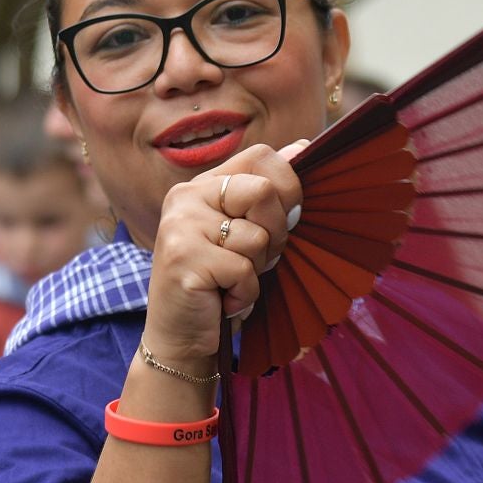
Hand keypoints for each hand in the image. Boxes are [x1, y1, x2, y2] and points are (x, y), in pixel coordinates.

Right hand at [142, 140, 306, 361]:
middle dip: (276, 233)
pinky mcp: (184, 260)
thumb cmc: (219, 283)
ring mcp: (181, 227)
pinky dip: (244, 293)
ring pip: (257, 237)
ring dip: (257, 270)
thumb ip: (267, 191)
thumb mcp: (244, 231)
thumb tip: (302, 146)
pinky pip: (244, 270)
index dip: (288, 186)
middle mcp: (186, 198)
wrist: (180, 336)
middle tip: (254, 258)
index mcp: (203, 185)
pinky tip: (222, 299)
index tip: (283, 219)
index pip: (261, 156)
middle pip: (265, 192)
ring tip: (230, 281)